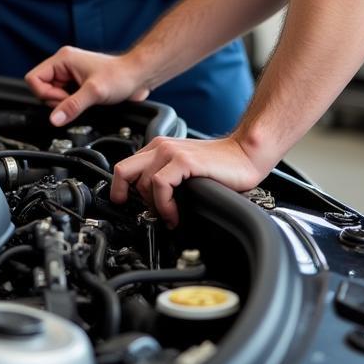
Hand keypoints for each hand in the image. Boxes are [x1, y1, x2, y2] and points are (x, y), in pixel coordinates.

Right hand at [25, 46, 150, 126]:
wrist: (138, 77)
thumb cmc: (120, 75)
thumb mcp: (95, 92)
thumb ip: (72, 106)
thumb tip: (54, 118)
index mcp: (63, 59)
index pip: (34, 78)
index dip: (45, 94)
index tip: (62, 100)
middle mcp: (64, 65)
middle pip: (42, 88)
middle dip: (56, 100)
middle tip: (75, 101)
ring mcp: (70, 75)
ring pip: (53, 94)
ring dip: (65, 103)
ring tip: (83, 101)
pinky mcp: (77, 84)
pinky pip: (64, 97)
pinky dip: (71, 104)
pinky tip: (85, 102)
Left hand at [111, 135, 268, 226]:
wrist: (244, 156)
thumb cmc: (218, 166)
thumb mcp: (183, 170)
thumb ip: (165, 178)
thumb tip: (149, 202)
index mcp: (157, 147)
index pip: (124, 167)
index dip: (119, 189)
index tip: (123, 204)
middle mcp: (160, 146)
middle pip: (123, 171)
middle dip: (129, 198)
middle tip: (147, 214)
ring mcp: (170, 151)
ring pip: (143, 182)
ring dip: (153, 206)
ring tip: (169, 216)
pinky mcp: (184, 160)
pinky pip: (160, 184)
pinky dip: (164, 204)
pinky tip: (174, 214)